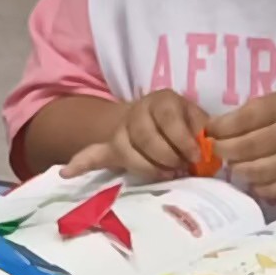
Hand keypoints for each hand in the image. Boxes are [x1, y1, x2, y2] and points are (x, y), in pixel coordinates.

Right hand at [67, 89, 218, 179]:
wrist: (160, 121)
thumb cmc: (187, 125)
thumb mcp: (200, 121)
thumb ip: (204, 132)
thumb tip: (208, 147)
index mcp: (163, 100)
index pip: (168, 118)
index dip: (183, 140)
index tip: (195, 157)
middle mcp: (138, 110)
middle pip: (145, 135)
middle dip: (165, 156)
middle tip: (180, 168)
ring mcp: (121, 129)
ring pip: (124, 148)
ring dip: (145, 166)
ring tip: (163, 174)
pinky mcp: (111, 146)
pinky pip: (92, 153)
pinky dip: (80, 163)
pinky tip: (67, 172)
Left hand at [204, 90, 275, 202]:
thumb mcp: (275, 103)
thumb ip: (246, 113)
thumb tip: (212, 129)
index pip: (246, 118)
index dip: (221, 127)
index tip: (207, 131)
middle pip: (249, 147)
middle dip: (224, 150)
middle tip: (214, 150)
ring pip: (257, 172)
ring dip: (238, 169)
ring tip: (233, 163)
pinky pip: (270, 190)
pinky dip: (255, 187)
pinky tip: (251, 178)